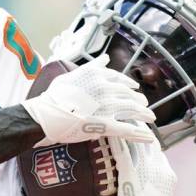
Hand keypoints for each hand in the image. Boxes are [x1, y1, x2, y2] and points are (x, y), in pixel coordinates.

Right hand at [21, 55, 155, 145]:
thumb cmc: (54, 96)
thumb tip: (106, 58)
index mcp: (97, 75)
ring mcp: (107, 106)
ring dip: (144, 114)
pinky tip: (149, 138)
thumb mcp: (71, 74)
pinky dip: (140, 134)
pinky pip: (127, 130)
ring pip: (133, 110)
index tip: (134, 88)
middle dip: (139, 100)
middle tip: (144, 105)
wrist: (46, 115)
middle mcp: (105, 88)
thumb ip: (91, 67)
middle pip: (129, 94)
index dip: (129, 84)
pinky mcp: (106, 124)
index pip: (119, 79)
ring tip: (150, 118)